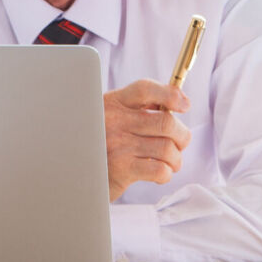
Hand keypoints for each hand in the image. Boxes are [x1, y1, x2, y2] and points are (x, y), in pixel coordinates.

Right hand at [103, 79, 190, 201]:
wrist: (75, 172)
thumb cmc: (102, 142)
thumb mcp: (112, 115)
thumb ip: (139, 107)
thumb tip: (177, 100)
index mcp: (114, 102)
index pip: (145, 89)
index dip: (170, 94)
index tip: (185, 105)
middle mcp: (115, 121)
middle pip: (165, 122)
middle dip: (182, 135)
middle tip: (180, 143)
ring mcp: (118, 145)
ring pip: (167, 148)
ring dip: (176, 158)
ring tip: (171, 161)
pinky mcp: (121, 170)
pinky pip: (159, 169)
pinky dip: (166, 173)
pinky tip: (160, 173)